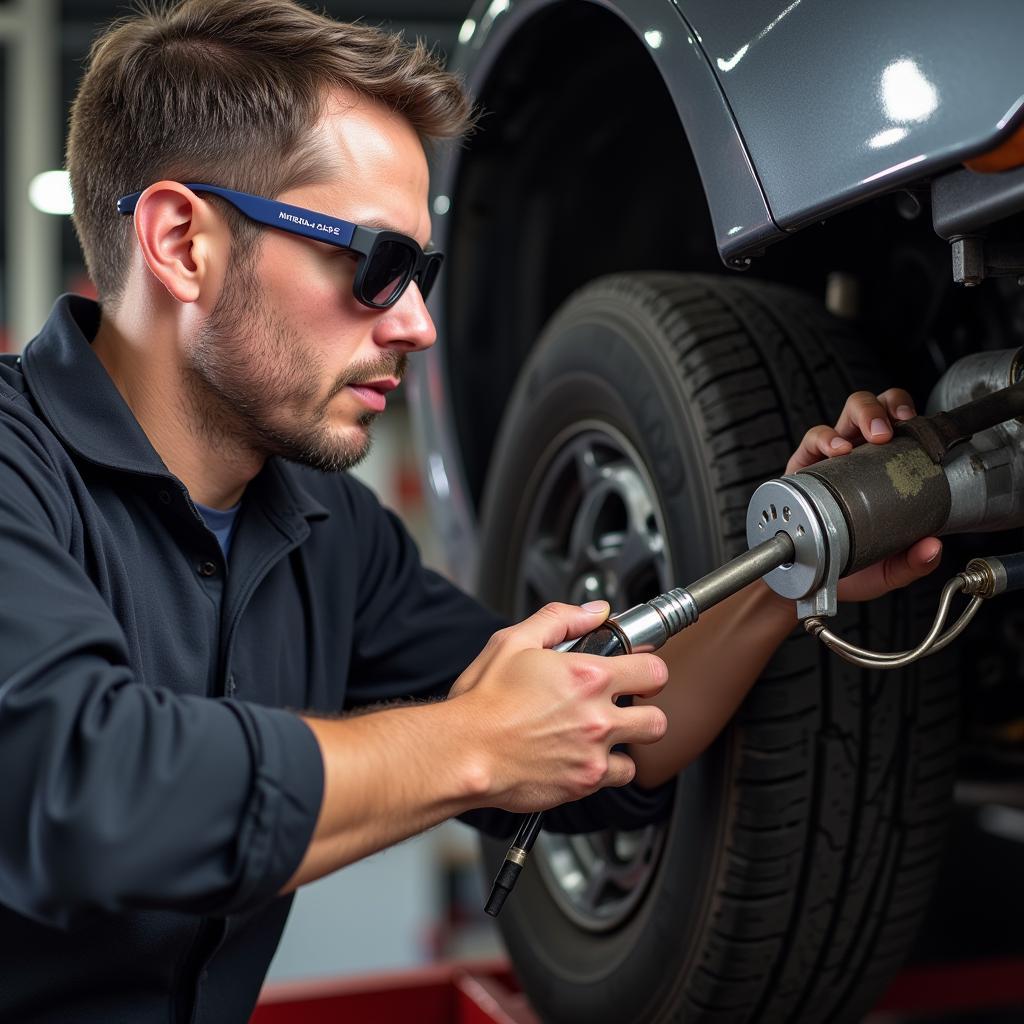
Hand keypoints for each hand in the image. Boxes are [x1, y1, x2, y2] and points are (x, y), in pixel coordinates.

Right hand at [447, 601, 667, 812]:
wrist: (463, 751)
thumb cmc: (482, 701)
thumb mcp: (513, 642)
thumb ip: (560, 620)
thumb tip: (594, 612)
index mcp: (588, 677)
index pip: (654, 671)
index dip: (648, 668)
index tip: (638, 670)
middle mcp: (597, 717)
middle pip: (657, 717)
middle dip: (645, 708)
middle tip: (625, 704)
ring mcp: (593, 753)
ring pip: (641, 749)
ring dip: (628, 739)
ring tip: (604, 731)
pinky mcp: (584, 783)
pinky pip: (617, 777)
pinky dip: (607, 768)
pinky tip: (584, 754)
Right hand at [785, 388, 941, 601]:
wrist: (807, 579)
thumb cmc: (847, 567)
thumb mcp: (886, 570)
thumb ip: (911, 562)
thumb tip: (932, 547)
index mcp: (886, 470)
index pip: (902, 426)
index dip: (909, 417)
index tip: (918, 428)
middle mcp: (861, 456)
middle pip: (876, 407)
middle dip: (884, 408)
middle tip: (888, 432)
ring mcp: (833, 458)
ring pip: (848, 412)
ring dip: (863, 414)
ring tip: (871, 435)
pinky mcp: (804, 467)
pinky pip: (813, 438)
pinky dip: (826, 438)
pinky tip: (836, 451)